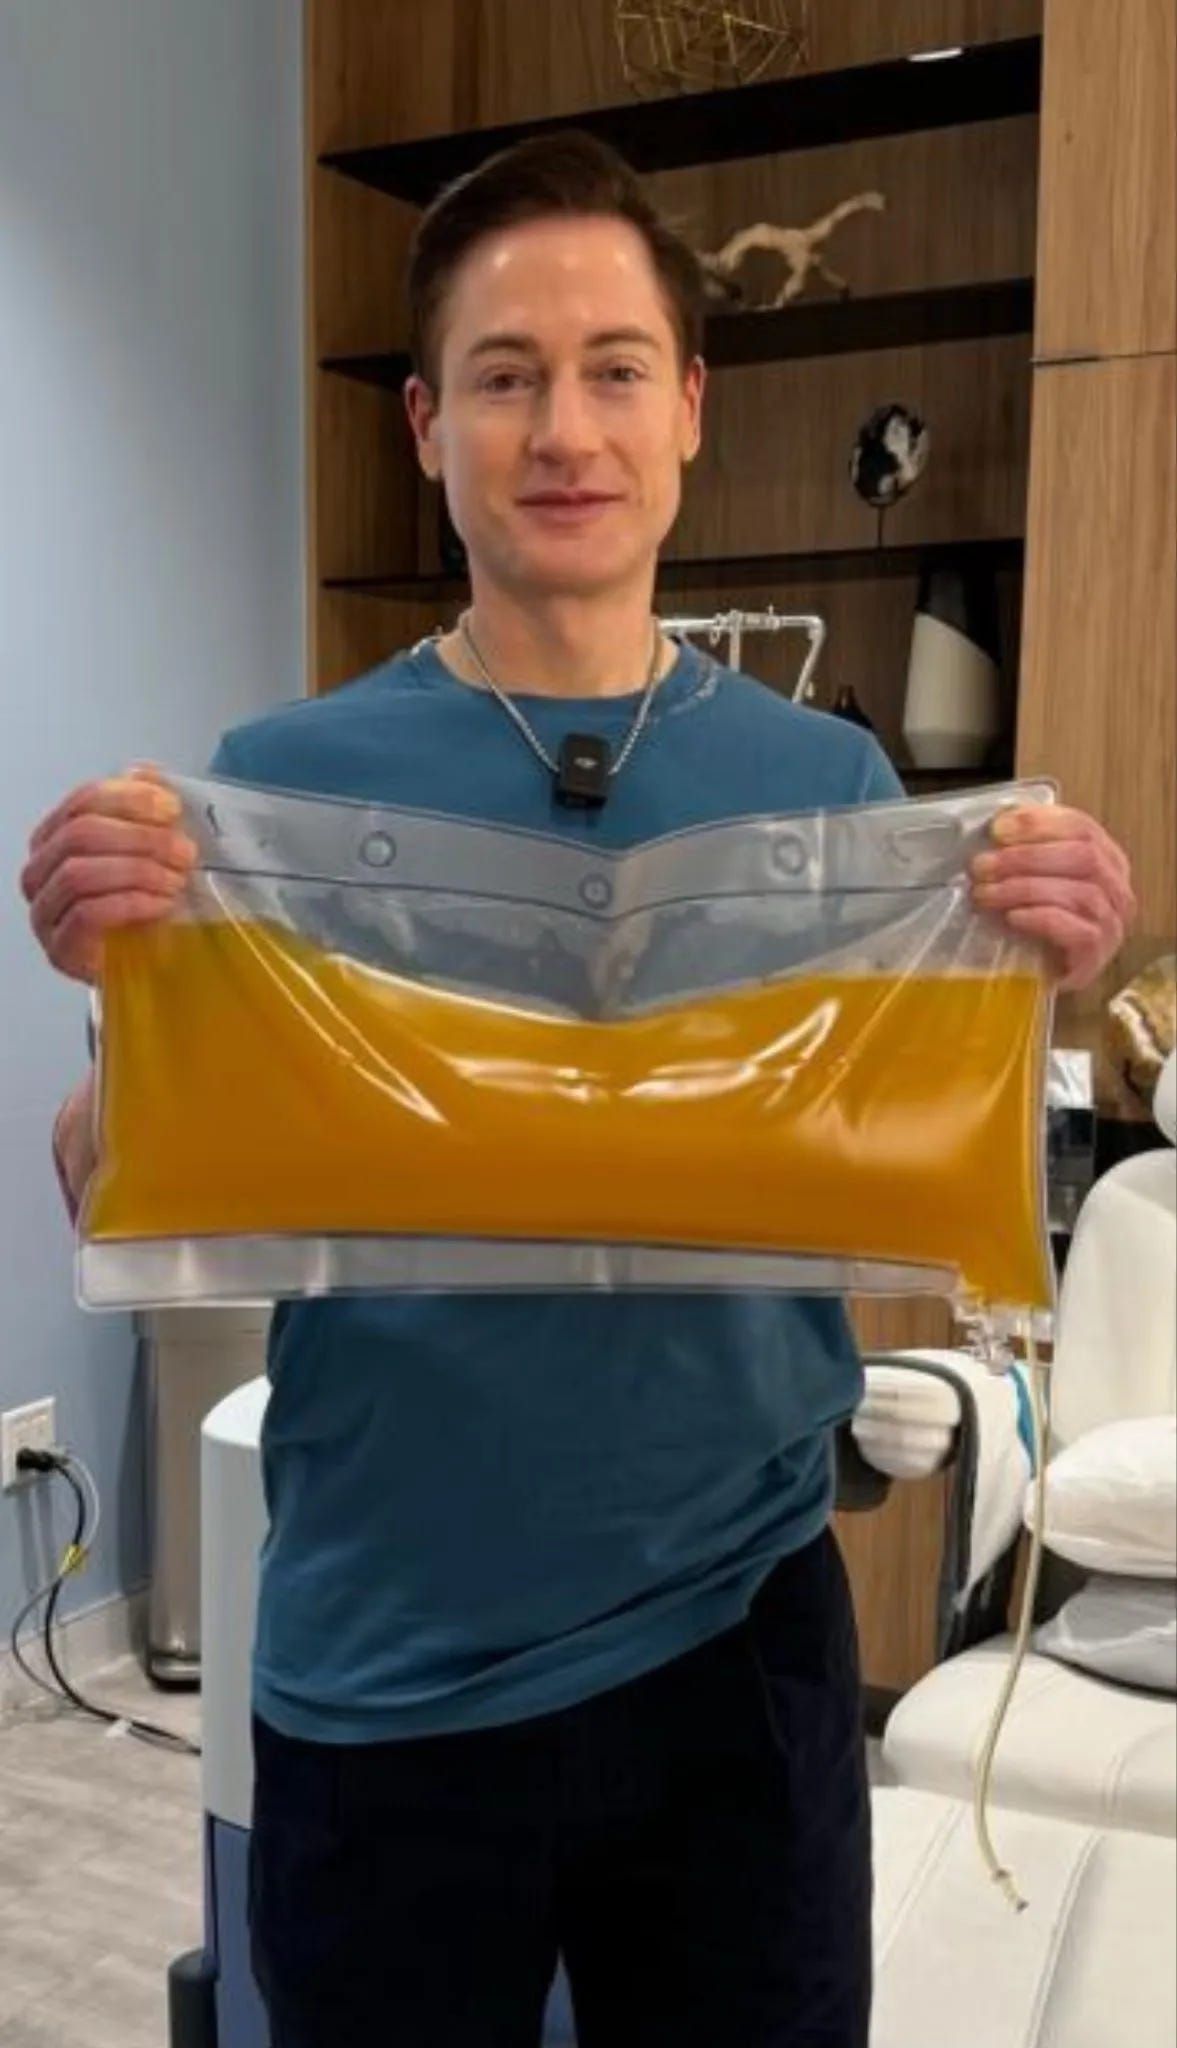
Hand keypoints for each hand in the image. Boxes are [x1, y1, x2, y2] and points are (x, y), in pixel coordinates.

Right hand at [20, 766, 196, 985]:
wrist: (152, 965)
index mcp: (56, 836)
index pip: (82, 801)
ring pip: (80, 873)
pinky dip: (131, 903)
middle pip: (80, 834)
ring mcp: (44, 912)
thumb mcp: (153, 849)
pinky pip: (87, 913)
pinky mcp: (60, 949)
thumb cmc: (147, 903)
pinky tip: (162, 905)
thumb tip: (146, 771)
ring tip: (177, 881)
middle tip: (186, 852)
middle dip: (141, 838)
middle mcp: (40, 871)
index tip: (173, 810)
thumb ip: (145, 808)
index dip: (130, 798)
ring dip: (138, 872)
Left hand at [970, 805, 1135, 991]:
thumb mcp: (1031, 876)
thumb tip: (999, 823)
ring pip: (1080, 892)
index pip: (1081, 827)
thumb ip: (1023, 847)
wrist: (1039, 975)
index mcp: (1106, 858)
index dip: (1039, 824)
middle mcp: (1117, 888)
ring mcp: (1112, 923)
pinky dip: (1042, 918)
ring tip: (985, 894)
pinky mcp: (1097, 955)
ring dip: (1024, 889)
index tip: (997, 830)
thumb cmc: (1034, 921)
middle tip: (981, 866)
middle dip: (1025, 857)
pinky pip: (1078, 931)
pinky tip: (1013, 917)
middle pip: (1083, 856)